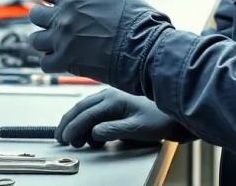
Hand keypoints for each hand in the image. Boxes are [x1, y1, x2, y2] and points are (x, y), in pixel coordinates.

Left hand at [28, 0, 173, 94]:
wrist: (146, 50)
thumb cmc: (134, 17)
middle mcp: (62, 20)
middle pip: (35, 15)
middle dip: (41, 13)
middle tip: (54, 17)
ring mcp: (63, 43)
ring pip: (35, 40)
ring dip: (43, 37)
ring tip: (56, 37)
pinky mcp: (68, 64)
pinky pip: (45, 63)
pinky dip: (50, 59)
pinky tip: (60, 55)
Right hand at [56, 89, 190, 148]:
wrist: (175, 113)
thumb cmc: (159, 119)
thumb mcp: (137, 127)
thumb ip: (114, 129)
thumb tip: (94, 132)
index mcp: (113, 99)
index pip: (87, 113)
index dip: (74, 126)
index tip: (65, 139)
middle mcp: (110, 96)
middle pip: (82, 108)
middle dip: (69, 122)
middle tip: (60, 137)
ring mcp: (113, 99)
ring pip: (87, 109)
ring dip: (78, 124)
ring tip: (75, 140)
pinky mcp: (117, 104)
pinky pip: (96, 112)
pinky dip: (89, 123)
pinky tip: (91, 136)